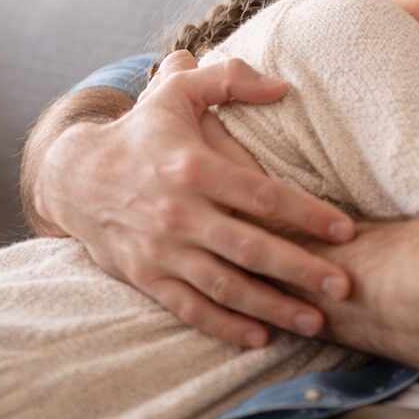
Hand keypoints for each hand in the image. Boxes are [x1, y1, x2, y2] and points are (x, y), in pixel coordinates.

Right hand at [39, 49, 356, 346]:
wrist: (73, 177)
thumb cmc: (140, 131)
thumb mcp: (177, 92)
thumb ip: (230, 80)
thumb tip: (283, 86)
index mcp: (193, 168)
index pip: (261, 194)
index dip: (306, 213)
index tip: (346, 231)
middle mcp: (178, 213)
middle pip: (250, 248)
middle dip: (301, 269)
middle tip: (345, 286)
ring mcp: (161, 251)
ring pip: (225, 286)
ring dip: (273, 307)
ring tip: (316, 321)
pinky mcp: (146, 277)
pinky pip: (191, 308)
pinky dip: (226, 327)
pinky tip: (261, 338)